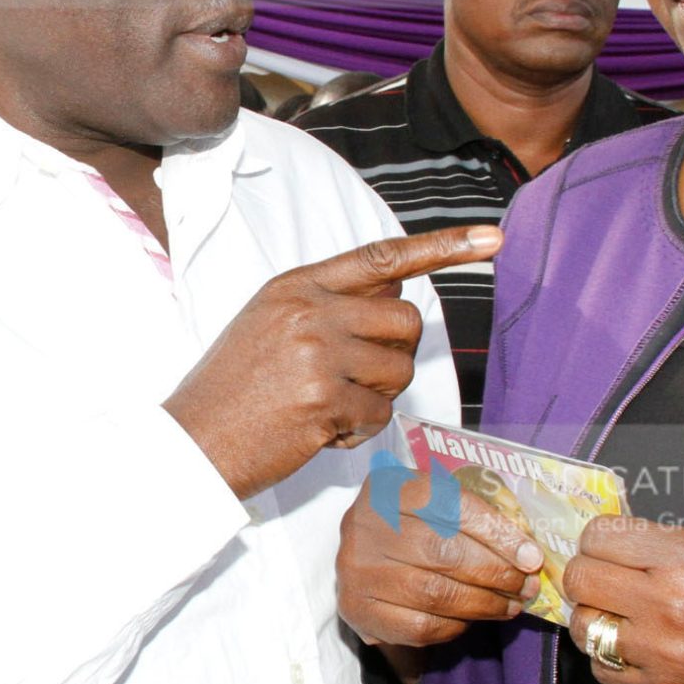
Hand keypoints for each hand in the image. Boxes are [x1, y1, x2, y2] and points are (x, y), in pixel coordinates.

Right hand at [164, 227, 499, 498]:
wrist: (191, 443)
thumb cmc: (233, 390)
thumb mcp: (269, 324)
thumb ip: (328, 304)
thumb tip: (395, 293)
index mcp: (296, 286)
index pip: (382, 257)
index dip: (442, 248)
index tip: (492, 240)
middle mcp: (309, 311)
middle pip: (406, 321)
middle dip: (395, 356)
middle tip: (355, 381)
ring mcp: (317, 354)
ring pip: (399, 370)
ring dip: (377, 397)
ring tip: (329, 407)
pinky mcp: (324, 400)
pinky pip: (380, 415)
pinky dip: (358, 433)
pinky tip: (321, 433)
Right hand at [337, 470, 545, 654]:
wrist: (365, 558)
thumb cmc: (415, 527)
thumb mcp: (438, 505)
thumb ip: (478, 520)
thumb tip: (527, 555)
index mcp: (389, 486)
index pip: (449, 504)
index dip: (495, 532)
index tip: (530, 557)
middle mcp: (365, 524)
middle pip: (442, 552)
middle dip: (495, 573)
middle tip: (525, 586)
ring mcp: (357, 570)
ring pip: (434, 593)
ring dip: (484, 603)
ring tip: (510, 605)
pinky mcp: (358, 610)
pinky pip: (420, 626)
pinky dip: (456, 626)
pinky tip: (472, 619)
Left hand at [557, 516, 683, 683]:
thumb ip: (680, 542)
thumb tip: (636, 543)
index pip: (600, 538)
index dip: (606, 535)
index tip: (617, 540)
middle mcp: (665, 610)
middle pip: (582, 580)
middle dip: (592, 568)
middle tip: (612, 569)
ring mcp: (662, 659)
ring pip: (585, 629)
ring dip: (597, 613)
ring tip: (623, 608)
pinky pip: (607, 673)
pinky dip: (611, 655)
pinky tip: (636, 644)